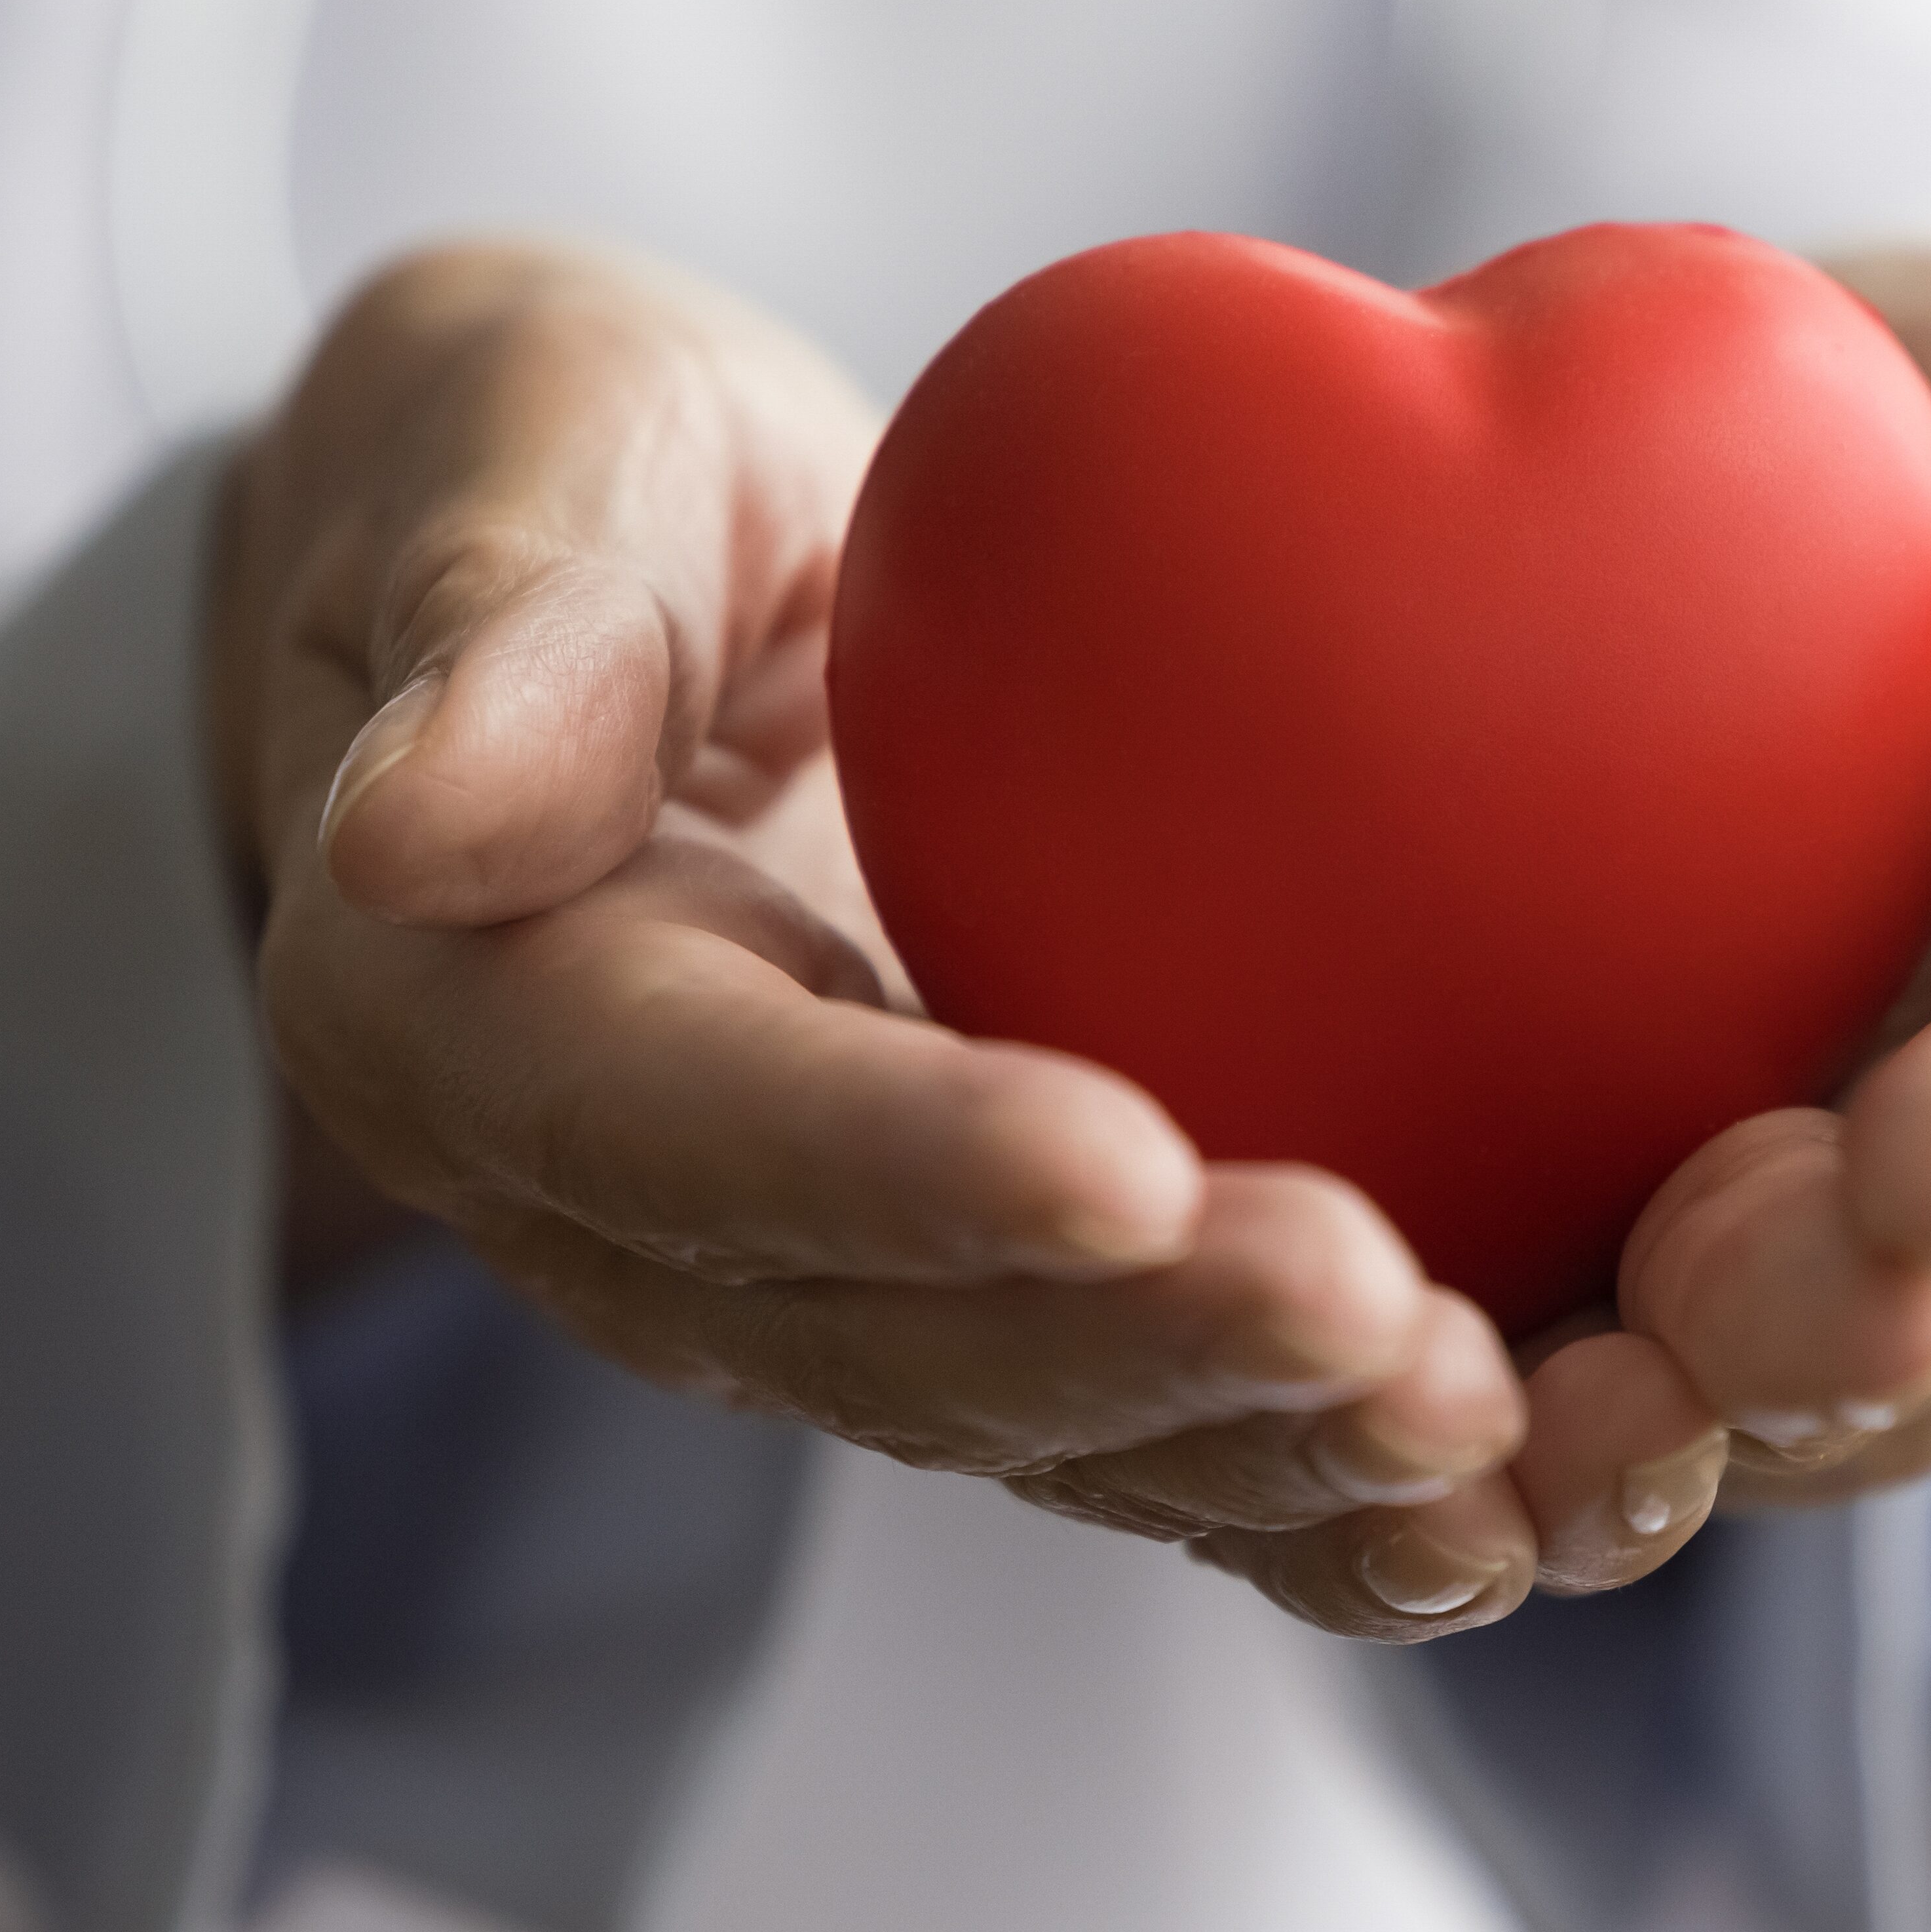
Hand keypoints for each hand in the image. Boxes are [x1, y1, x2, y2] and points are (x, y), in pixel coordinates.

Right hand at [216, 241, 1565, 1643]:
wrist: (624, 595)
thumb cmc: (567, 459)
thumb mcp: (515, 448)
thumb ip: (496, 618)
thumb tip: (409, 826)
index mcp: (489, 1022)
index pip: (699, 1128)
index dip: (903, 1167)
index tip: (1125, 1163)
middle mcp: (653, 1210)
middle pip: (898, 1340)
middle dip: (1149, 1356)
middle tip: (1394, 1330)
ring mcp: (830, 1266)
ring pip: (1046, 1422)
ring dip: (1269, 1456)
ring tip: (1499, 1438)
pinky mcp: (982, 1264)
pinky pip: (1142, 1403)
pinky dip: (1315, 1470)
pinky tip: (1521, 1483)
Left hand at [1555, 254, 1930, 1523]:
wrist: (1613, 538)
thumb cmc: (1891, 441)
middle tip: (1929, 1158)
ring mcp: (1904, 1254)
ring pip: (1916, 1375)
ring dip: (1818, 1351)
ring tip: (1704, 1302)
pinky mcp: (1684, 1318)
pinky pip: (1674, 1438)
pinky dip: (1609, 1459)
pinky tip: (1531, 1431)